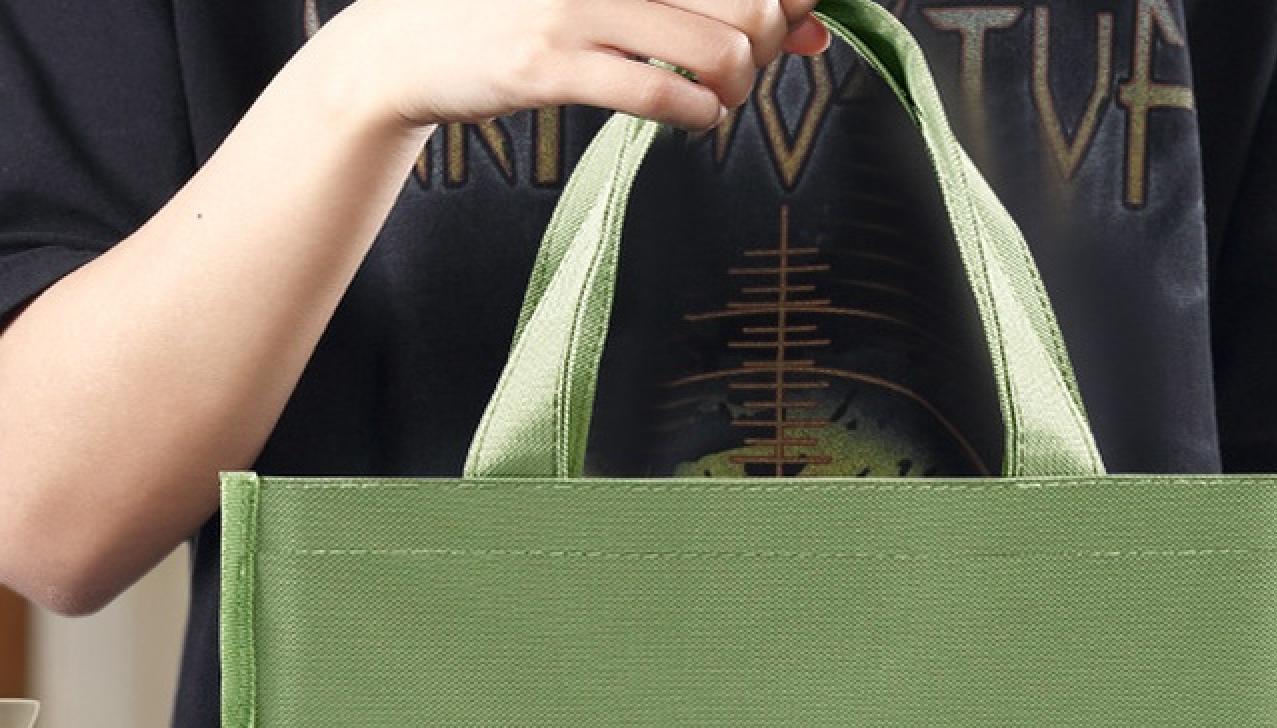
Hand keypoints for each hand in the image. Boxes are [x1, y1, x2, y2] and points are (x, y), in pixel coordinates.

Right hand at [316, 0, 829, 134]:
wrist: (410, 42)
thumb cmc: (524, 11)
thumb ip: (703, 1)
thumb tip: (812, 26)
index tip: (793, 16)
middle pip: (748, 1)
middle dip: (770, 43)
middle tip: (748, 64)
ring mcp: (575, 4)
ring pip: (718, 47)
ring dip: (739, 86)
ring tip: (719, 95)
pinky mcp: (550, 63)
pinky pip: (660, 92)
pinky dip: (699, 112)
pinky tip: (696, 114)